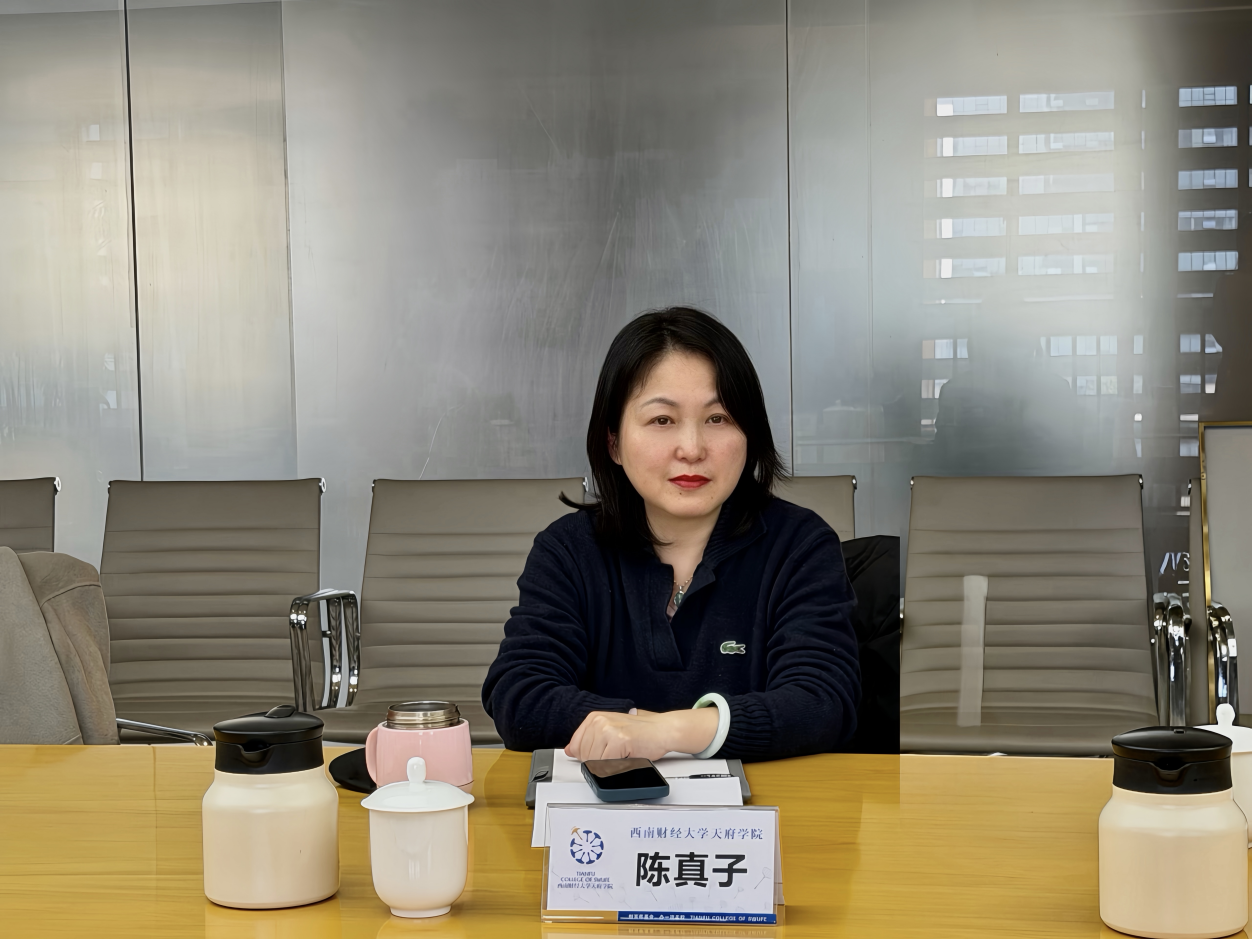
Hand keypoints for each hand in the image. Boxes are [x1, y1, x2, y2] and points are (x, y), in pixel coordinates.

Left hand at [564, 707, 718, 761]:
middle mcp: (599, 721)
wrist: (661, 730)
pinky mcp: (619, 740)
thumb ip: (589, 740)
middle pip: (584, 756)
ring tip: (621, 755)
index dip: (586, 757)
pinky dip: (616, 767)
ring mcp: (608, 729)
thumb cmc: (639, 732)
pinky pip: (607, 764)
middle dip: (598, 762)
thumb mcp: (609, 731)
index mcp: (594, 718)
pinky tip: (626, 757)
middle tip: (616, 756)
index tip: (599, 757)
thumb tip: (571, 750)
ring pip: (594, 761)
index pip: (576, 746)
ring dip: (608, 765)